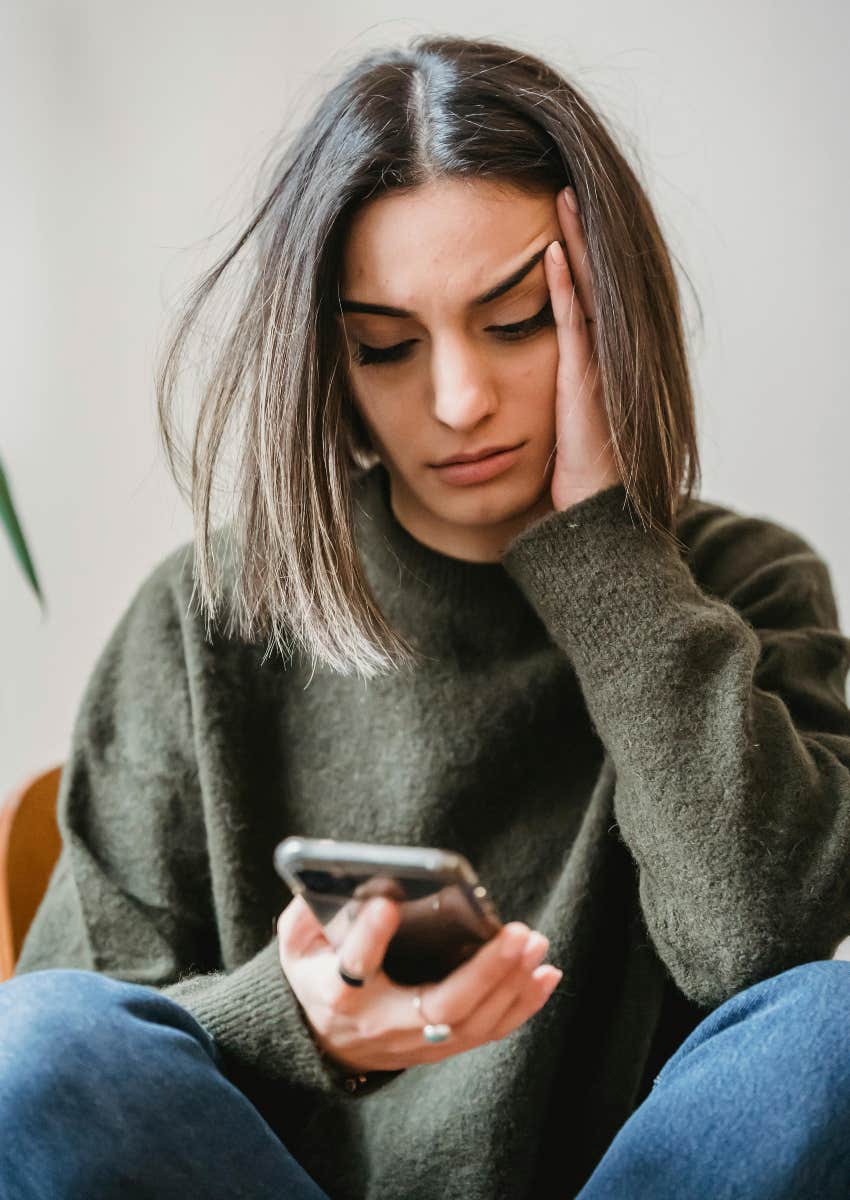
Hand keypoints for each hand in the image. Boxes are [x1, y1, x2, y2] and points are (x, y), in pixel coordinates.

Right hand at [276, 894, 561, 1074]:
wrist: (326, 1041)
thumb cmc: (318, 973)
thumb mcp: (299, 943)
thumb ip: (309, 910)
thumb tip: (340, 872)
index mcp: (336, 993)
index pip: (353, 968)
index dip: (369, 937)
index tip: (388, 903)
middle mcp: (382, 1023)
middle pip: (440, 1007)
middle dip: (484, 971)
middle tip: (516, 933)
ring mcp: (416, 1041)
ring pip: (473, 1023)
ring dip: (511, 984)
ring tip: (535, 943)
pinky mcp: (441, 1047)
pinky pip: (489, 1031)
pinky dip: (522, 1005)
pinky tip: (545, 974)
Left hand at [543, 186, 621, 510]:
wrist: (594, 527)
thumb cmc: (571, 490)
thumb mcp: (551, 433)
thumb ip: (538, 399)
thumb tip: (498, 384)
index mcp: (591, 367)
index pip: (579, 295)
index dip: (567, 253)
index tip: (547, 212)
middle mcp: (600, 361)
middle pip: (589, 280)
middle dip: (576, 231)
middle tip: (559, 180)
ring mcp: (597, 370)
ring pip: (585, 292)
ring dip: (572, 242)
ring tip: (558, 193)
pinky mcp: (585, 386)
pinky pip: (573, 325)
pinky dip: (563, 286)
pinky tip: (547, 249)